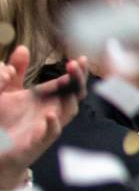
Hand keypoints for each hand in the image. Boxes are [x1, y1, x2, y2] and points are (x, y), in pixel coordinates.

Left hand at [0, 48, 83, 184]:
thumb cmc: (3, 120)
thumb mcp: (5, 90)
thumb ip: (15, 70)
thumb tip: (23, 49)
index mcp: (45, 98)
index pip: (67, 83)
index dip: (76, 71)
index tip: (79, 57)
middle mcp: (51, 109)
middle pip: (74, 94)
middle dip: (78, 79)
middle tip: (76, 64)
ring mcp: (47, 126)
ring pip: (69, 112)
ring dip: (71, 98)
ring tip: (68, 83)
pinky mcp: (37, 142)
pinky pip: (51, 133)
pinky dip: (53, 125)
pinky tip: (49, 115)